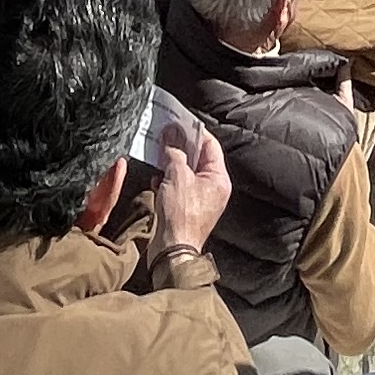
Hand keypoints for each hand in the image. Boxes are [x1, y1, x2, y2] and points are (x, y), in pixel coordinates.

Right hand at [156, 117, 233, 255]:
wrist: (171, 251)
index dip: (193, 132)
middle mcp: (213, 188)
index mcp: (218, 178)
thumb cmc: (180, 215)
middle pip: (197, 158)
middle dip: (179, 147)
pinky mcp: (186, 209)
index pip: (210, 145)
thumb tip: (170, 134)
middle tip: (163, 135)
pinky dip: (167, 181)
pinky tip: (156, 181)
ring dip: (171, 163)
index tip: (177, 122)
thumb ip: (174, 152)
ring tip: (157, 155)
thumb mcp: (177, 176)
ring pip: (185, 172)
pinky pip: (178, 187)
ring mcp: (200, 200)